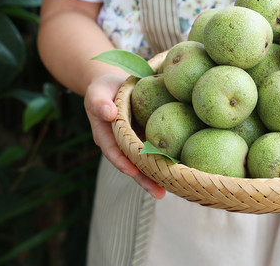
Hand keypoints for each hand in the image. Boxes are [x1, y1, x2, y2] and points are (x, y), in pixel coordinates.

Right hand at [84, 74, 165, 198]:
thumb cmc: (104, 89)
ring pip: (146, 163)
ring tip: (173, 190)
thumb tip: (109, 114)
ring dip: (158, 177)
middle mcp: (121, 145)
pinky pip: (157, 152)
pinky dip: (167, 161)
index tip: (132, 171)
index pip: (113, 151)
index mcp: (106, 136)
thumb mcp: (97, 91)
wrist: (116, 87)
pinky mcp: (147, 140)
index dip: (122, 162)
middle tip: (160, 193)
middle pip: (132, 165)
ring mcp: (135, 145)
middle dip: (145, 180)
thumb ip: (99, 102)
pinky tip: (182, 170)